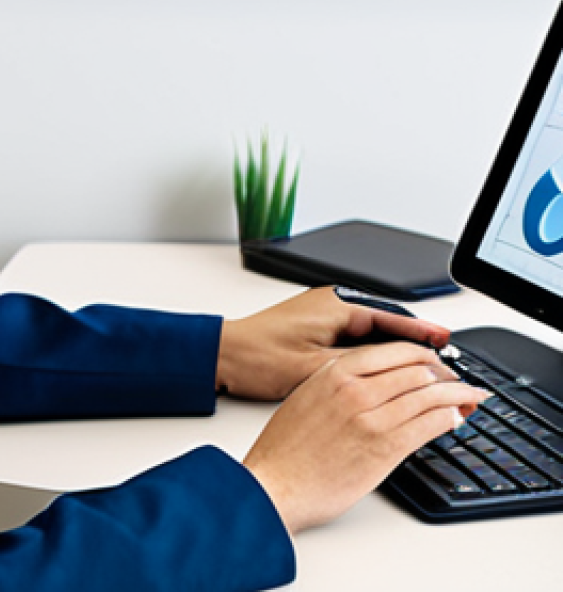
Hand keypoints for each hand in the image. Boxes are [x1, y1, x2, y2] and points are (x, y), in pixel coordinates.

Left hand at [216, 286, 450, 399]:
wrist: (225, 355)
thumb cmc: (259, 357)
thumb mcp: (317, 368)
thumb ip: (360, 366)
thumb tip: (398, 372)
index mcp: (337, 305)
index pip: (393, 318)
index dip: (424, 335)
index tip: (449, 345)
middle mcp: (333, 303)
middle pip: (387, 323)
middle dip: (416, 343)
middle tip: (444, 364)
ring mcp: (324, 314)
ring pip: (373, 331)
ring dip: (396, 349)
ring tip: (424, 370)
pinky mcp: (317, 326)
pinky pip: (356, 336)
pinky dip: (375, 351)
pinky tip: (387, 372)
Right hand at [241, 341, 488, 532]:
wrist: (276, 483)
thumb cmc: (285, 448)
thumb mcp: (307, 396)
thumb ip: (339, 383)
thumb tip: (372, 382)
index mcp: (334, 372)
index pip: (394, 351)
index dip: (423, 355)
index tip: (434, 361)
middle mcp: (356, 389)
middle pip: (417, 370)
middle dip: (446, 375)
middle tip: (457, 381)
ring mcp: (373, 418)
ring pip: (430, 396)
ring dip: (457, 395)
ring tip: (469, 398)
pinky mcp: (386, 449)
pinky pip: (429, 425)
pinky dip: (449, 419)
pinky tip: (455, 420)